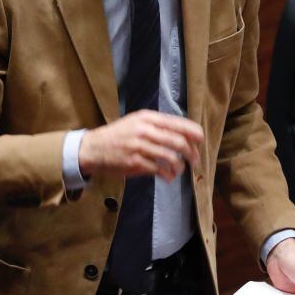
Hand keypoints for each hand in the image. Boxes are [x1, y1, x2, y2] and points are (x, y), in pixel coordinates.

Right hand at [78, 110, 203, 181]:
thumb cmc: (118, 135)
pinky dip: (168, 175)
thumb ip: (158, 126)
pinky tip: (169, 177)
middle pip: (179, 141)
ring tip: (180, 170)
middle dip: (191, 153)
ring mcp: (139, 146)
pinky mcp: (134, 162)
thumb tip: (184, 134)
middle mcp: (145, 130)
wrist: (92, 148)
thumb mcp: (137, 122)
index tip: (201, 141)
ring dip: (180, 166)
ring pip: (171, 157)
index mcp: (148, 118)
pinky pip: (159, 169)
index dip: (194, 133)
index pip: (179, 124)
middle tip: (194, 160)